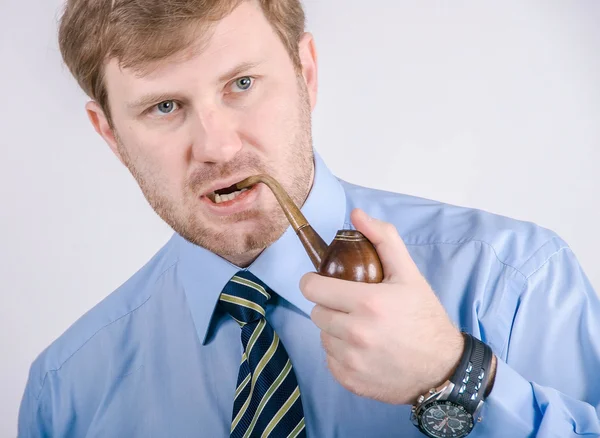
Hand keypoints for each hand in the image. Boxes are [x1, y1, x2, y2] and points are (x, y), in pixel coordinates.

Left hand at [299, 208, 464, 404]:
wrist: (443, 369)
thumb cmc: (425, 318)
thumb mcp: (409, 274)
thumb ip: (383, 239)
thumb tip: (356, 214)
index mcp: (368, 302)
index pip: (312, 288)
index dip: (315, 282)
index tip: (324, 282)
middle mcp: (356, 333)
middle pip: (316, 312)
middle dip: (330, 306)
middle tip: (352, 306)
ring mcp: (351, 361)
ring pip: (322, 336)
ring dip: (335, 330)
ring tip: (361, 328)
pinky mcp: (349, 381)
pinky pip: (329, 360)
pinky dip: (340, 354)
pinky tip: (363, 350)